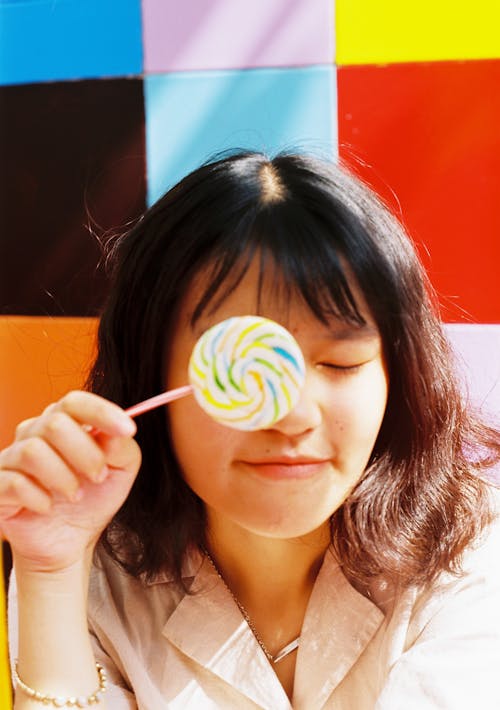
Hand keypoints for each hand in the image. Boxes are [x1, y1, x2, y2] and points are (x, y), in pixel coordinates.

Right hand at [0, 391, 140, 572]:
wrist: (69, 542)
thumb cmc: (93, 498)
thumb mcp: (120, 472)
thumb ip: (122, 448)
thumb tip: (116, 434)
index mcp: (65, 422)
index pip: (76, 402)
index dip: (102, 413)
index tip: (128, 430)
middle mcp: (34, 433)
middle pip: (55, 423)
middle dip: (86, 454)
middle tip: (98, 476)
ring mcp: (12, 458)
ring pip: (32, 452)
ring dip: (63, 478)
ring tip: (75, 495)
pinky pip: (14, 483)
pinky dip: (39, 498)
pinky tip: (48, 507)